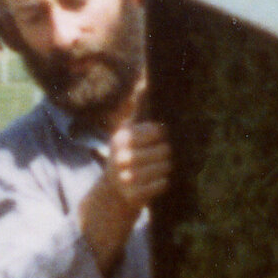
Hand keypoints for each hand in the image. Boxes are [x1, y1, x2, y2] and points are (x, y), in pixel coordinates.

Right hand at [78, 117, 171, 273]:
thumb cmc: (127, 156)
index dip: (161, 136)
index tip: (155, 140)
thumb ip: (139, 108)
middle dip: (165, 155)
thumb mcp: (129, 132)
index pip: (158, 131)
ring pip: (165, 167)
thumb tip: (144, 83)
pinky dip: (162, 184)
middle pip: (165, 150)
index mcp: (121, 138)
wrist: (113, 192)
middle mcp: (121, 157)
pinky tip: (153, 182)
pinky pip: (162, 184)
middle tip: (156, 159)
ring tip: (155, 170)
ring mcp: (126, 177)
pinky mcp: (134, 195)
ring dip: (164, 169)